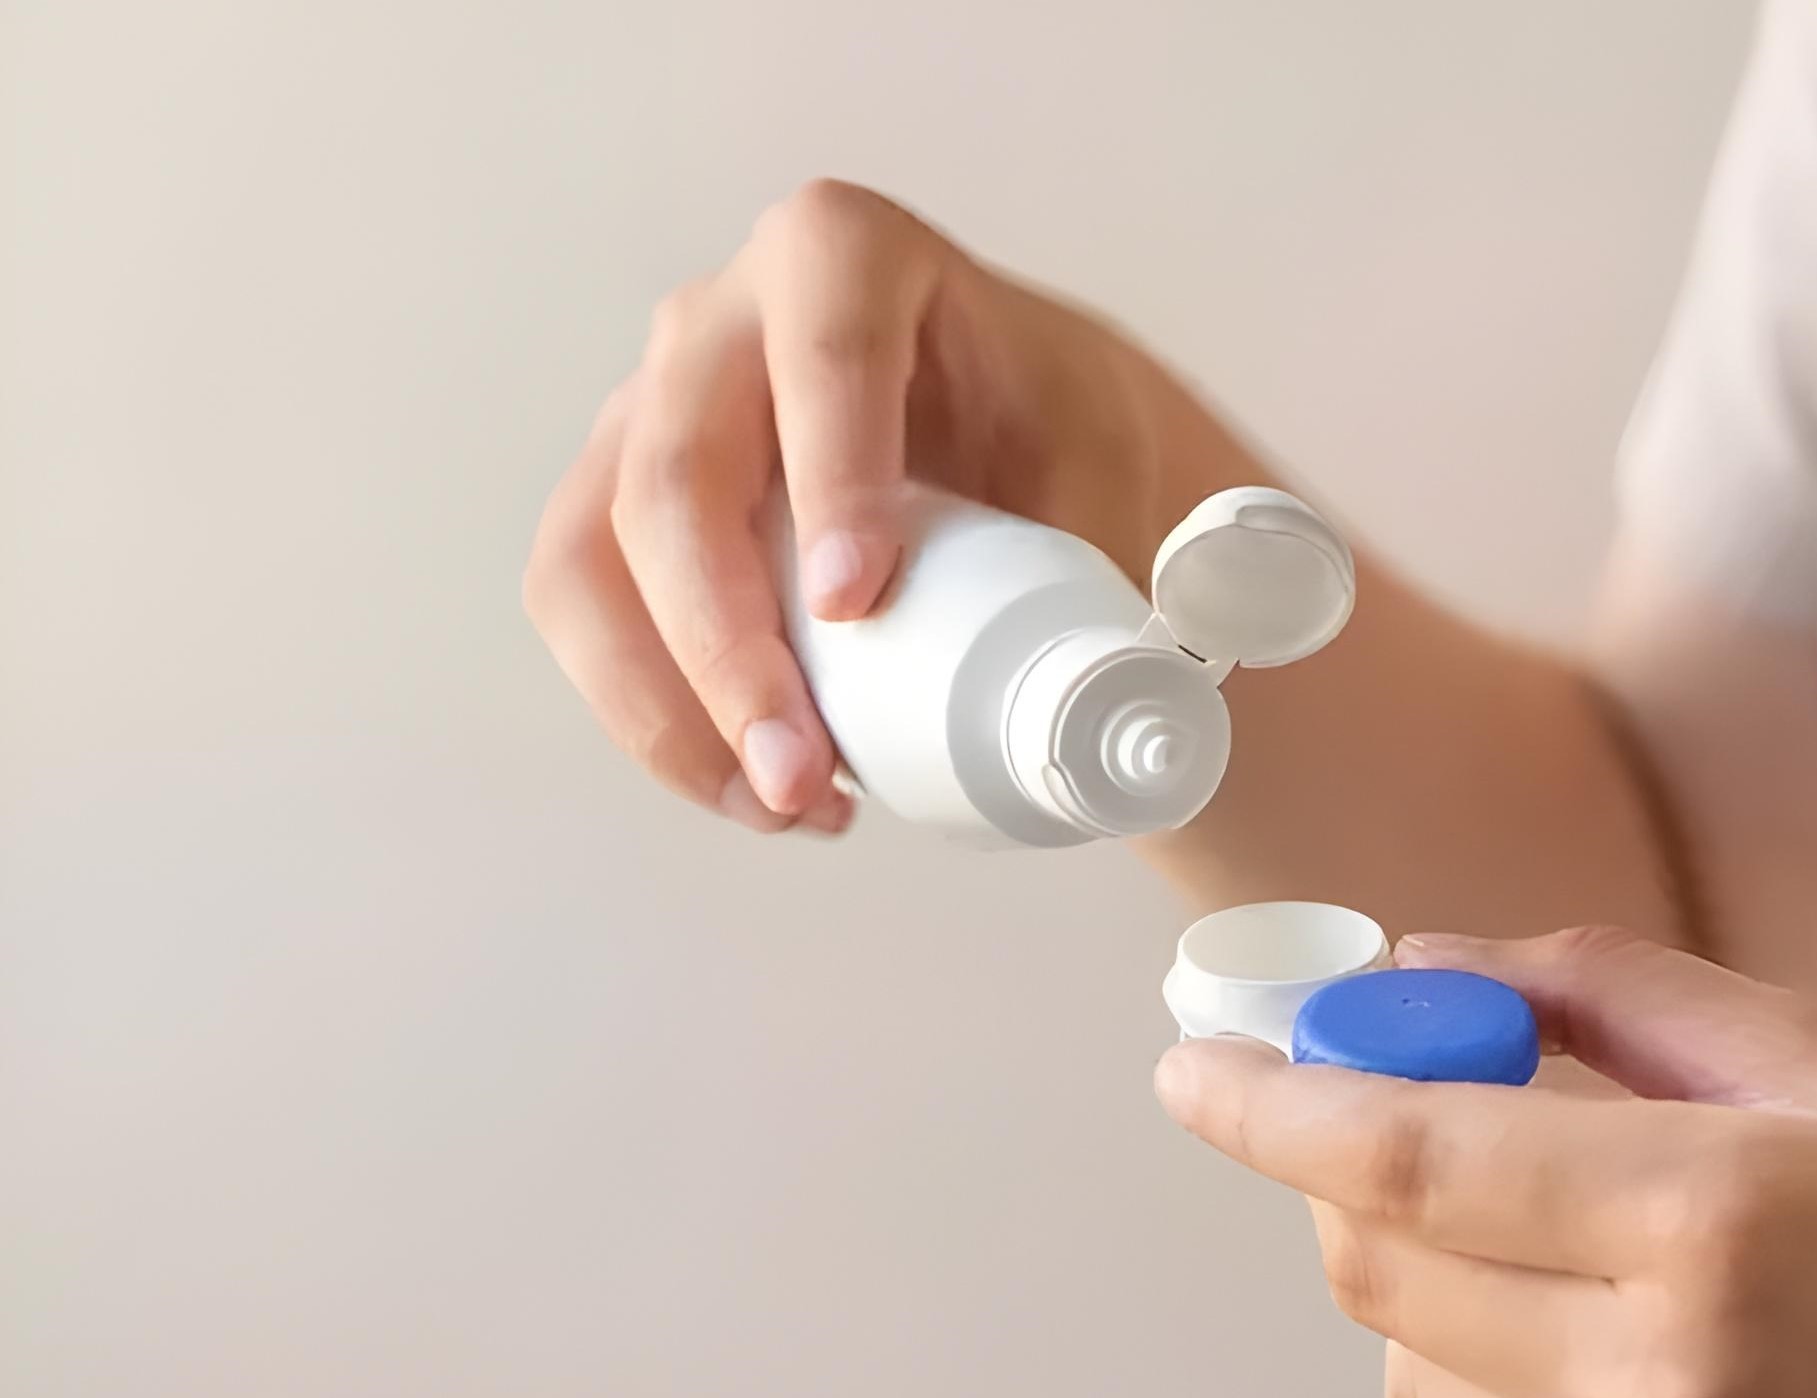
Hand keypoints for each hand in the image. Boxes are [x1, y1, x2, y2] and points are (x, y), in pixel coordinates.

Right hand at [524, 180, 1208, 833]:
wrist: (998, 435)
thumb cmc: (1045, 429)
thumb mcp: (1095, 456)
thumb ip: (1095, 542)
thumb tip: (1101, 685)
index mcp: (845, 255)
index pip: (824, 354)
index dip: (832, 478)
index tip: (856, 603)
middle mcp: (720, 317)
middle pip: (678, 471)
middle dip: (727, 645)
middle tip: (801, 770)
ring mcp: (646, 407)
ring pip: (591, 553)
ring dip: (668, 703)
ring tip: (782, 805)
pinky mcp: (610, 499)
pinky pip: (582, 610)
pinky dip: (652, 716)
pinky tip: (747, 786)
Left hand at [1156, 927, 1816, 1396]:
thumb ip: (1621, 1000)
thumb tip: (1439, 967)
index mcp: (1710, 1227)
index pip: (1399, 1159)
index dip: (1265, 1102)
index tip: (1192, 1061)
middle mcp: (1660, 1374)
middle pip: (1375, 1263)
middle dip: (1338, 1156)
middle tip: (1395, 1069)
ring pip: (1412, 1359)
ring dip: (1408, 1254)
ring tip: (1526, 1184)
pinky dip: (1471, 1342)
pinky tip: (1562, 1282)